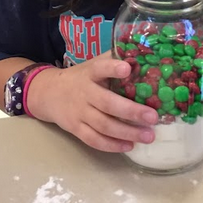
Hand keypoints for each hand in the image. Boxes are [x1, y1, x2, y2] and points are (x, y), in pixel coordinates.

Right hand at [27, 51, 158, 152]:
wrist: (49, 93)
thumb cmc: (82, 77)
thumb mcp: (94, 64)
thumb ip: (114, 60)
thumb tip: (144, 56)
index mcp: (91, 73)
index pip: (101, 68)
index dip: (112, 68)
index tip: (127, 68)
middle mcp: (84, 92)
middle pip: (107, 103)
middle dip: (131, 111)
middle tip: (153, 117)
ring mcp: (79, 112)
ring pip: (103, 125)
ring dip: (127, 132)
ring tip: (148, 136)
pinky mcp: (75, 128)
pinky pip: (94, 140)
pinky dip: (111, 145)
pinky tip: (129, 146)